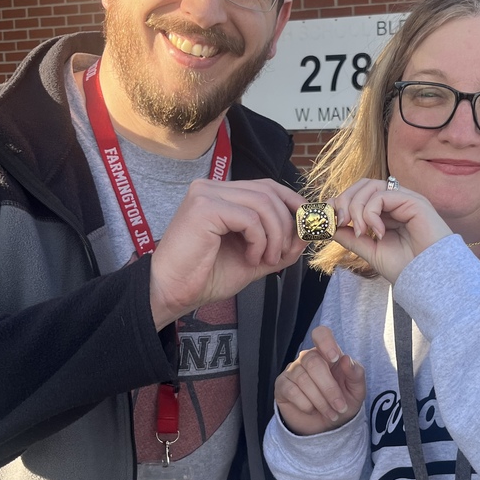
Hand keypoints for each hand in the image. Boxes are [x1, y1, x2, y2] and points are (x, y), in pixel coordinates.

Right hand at [149, 178, 307, 328]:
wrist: (172, 293)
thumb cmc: (205, 276)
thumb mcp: (254, 258)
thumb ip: (279, 246)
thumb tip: (307, 233)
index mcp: (221, 195)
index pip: (267, 186)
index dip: (292, 203)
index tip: (307, 225)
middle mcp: (211, 188)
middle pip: (268, 192)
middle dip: (286, 224)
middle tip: (283, 253)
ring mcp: (206, 194)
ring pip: (263, 204)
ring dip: (274, 236)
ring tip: (265, 260)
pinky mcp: (204, 208)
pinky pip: (250, 218)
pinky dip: (259, 241)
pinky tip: (249, 258)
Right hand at [275, 325, 365, 435]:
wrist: (326, 425)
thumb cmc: (342, 401)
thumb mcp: (356, 390)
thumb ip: (356, 373)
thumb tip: (346, 359)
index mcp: (327, 354)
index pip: (321, 334)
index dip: (326, 342)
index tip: (335, 358)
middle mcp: (307, 358)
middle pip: (313, 362)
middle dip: (329, 388)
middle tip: (340, 407)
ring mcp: (292, 371)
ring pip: (303, 379)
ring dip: (320, 401)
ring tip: (331, 413)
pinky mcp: (282, 385)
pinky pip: (291, 390)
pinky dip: (305, 404)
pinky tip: (312, 410)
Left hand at [331, 178, 451, 282]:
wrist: (430, 279)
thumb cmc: (406, 267)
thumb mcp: (370, 251)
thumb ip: (351, 237)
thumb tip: (331, 226)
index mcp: (387, 212)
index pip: (360, 194)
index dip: (341, 202)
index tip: (329, 219)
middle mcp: (397, 202)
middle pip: (362, 185)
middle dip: (345, 201)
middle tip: (341, 223)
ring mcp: (406, 199)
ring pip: (370, 186)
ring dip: (356, 207)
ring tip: (361, 231)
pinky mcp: (414, 201)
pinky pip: (382, 196)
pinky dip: (371, 213)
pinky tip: (377, 232)